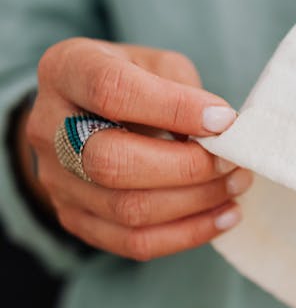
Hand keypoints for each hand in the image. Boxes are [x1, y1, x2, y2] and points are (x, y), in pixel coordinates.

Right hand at [20, 38, 249, 259]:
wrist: (86, 118)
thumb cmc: (132, 84)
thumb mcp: (155, 66)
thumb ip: (183, 90)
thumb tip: (221, 134)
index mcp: (66, 71)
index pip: (111, 91)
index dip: (173, 108)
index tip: (223, 120)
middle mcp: (47, 128)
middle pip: (111, 162)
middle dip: (186, 168)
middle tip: (232, 162)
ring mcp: (57, 180)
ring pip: (127, 209)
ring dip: (195, 202)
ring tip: (235, 186)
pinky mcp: (75, 219)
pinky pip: (134, 242)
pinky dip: (188, 233)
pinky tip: (223, 216)